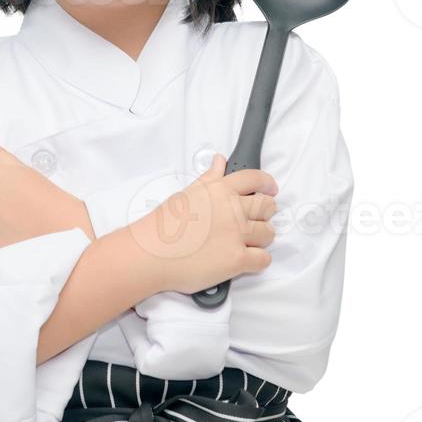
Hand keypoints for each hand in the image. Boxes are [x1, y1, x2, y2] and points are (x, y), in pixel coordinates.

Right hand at [128, 154, 278, 294]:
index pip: (255, 179)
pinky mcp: (237, 260)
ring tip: (244, 241)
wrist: (151, 253)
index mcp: (219, 190)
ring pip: (269, 233)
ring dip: (261, 238)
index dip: (267, 184)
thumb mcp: (187, 194)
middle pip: (267, 207)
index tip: (270, 189)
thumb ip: (209, 178)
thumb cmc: (164, 224)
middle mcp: (232, 209)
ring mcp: (236, 235)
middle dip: (265, 214)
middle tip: (253, 220)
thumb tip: (220, 161)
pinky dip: (258, 260)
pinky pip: (264, 259)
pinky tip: (244, 259)